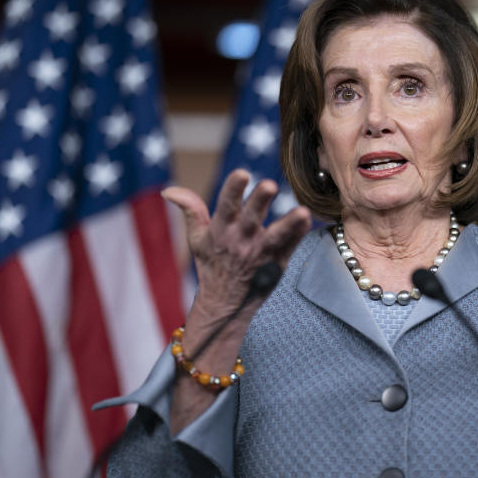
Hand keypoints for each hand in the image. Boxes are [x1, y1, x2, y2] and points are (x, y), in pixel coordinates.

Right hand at [163, 169, 311, 331]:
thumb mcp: (197, 239)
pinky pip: (290, 247)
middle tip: (270, 184)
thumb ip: (190, 210)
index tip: (242, 173)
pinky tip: (309, 220)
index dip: (233, 189)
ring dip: (288, 224)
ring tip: (302, 212)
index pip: (225, 206)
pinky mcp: (278, 263)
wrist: (225, 305)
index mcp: (221, 231)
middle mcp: (241, 241)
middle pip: (251, 218)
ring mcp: (261, 253)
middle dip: (259, 201)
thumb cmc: (212, 265)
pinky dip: (299, 235)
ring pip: (275, 236)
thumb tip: (169, 190)